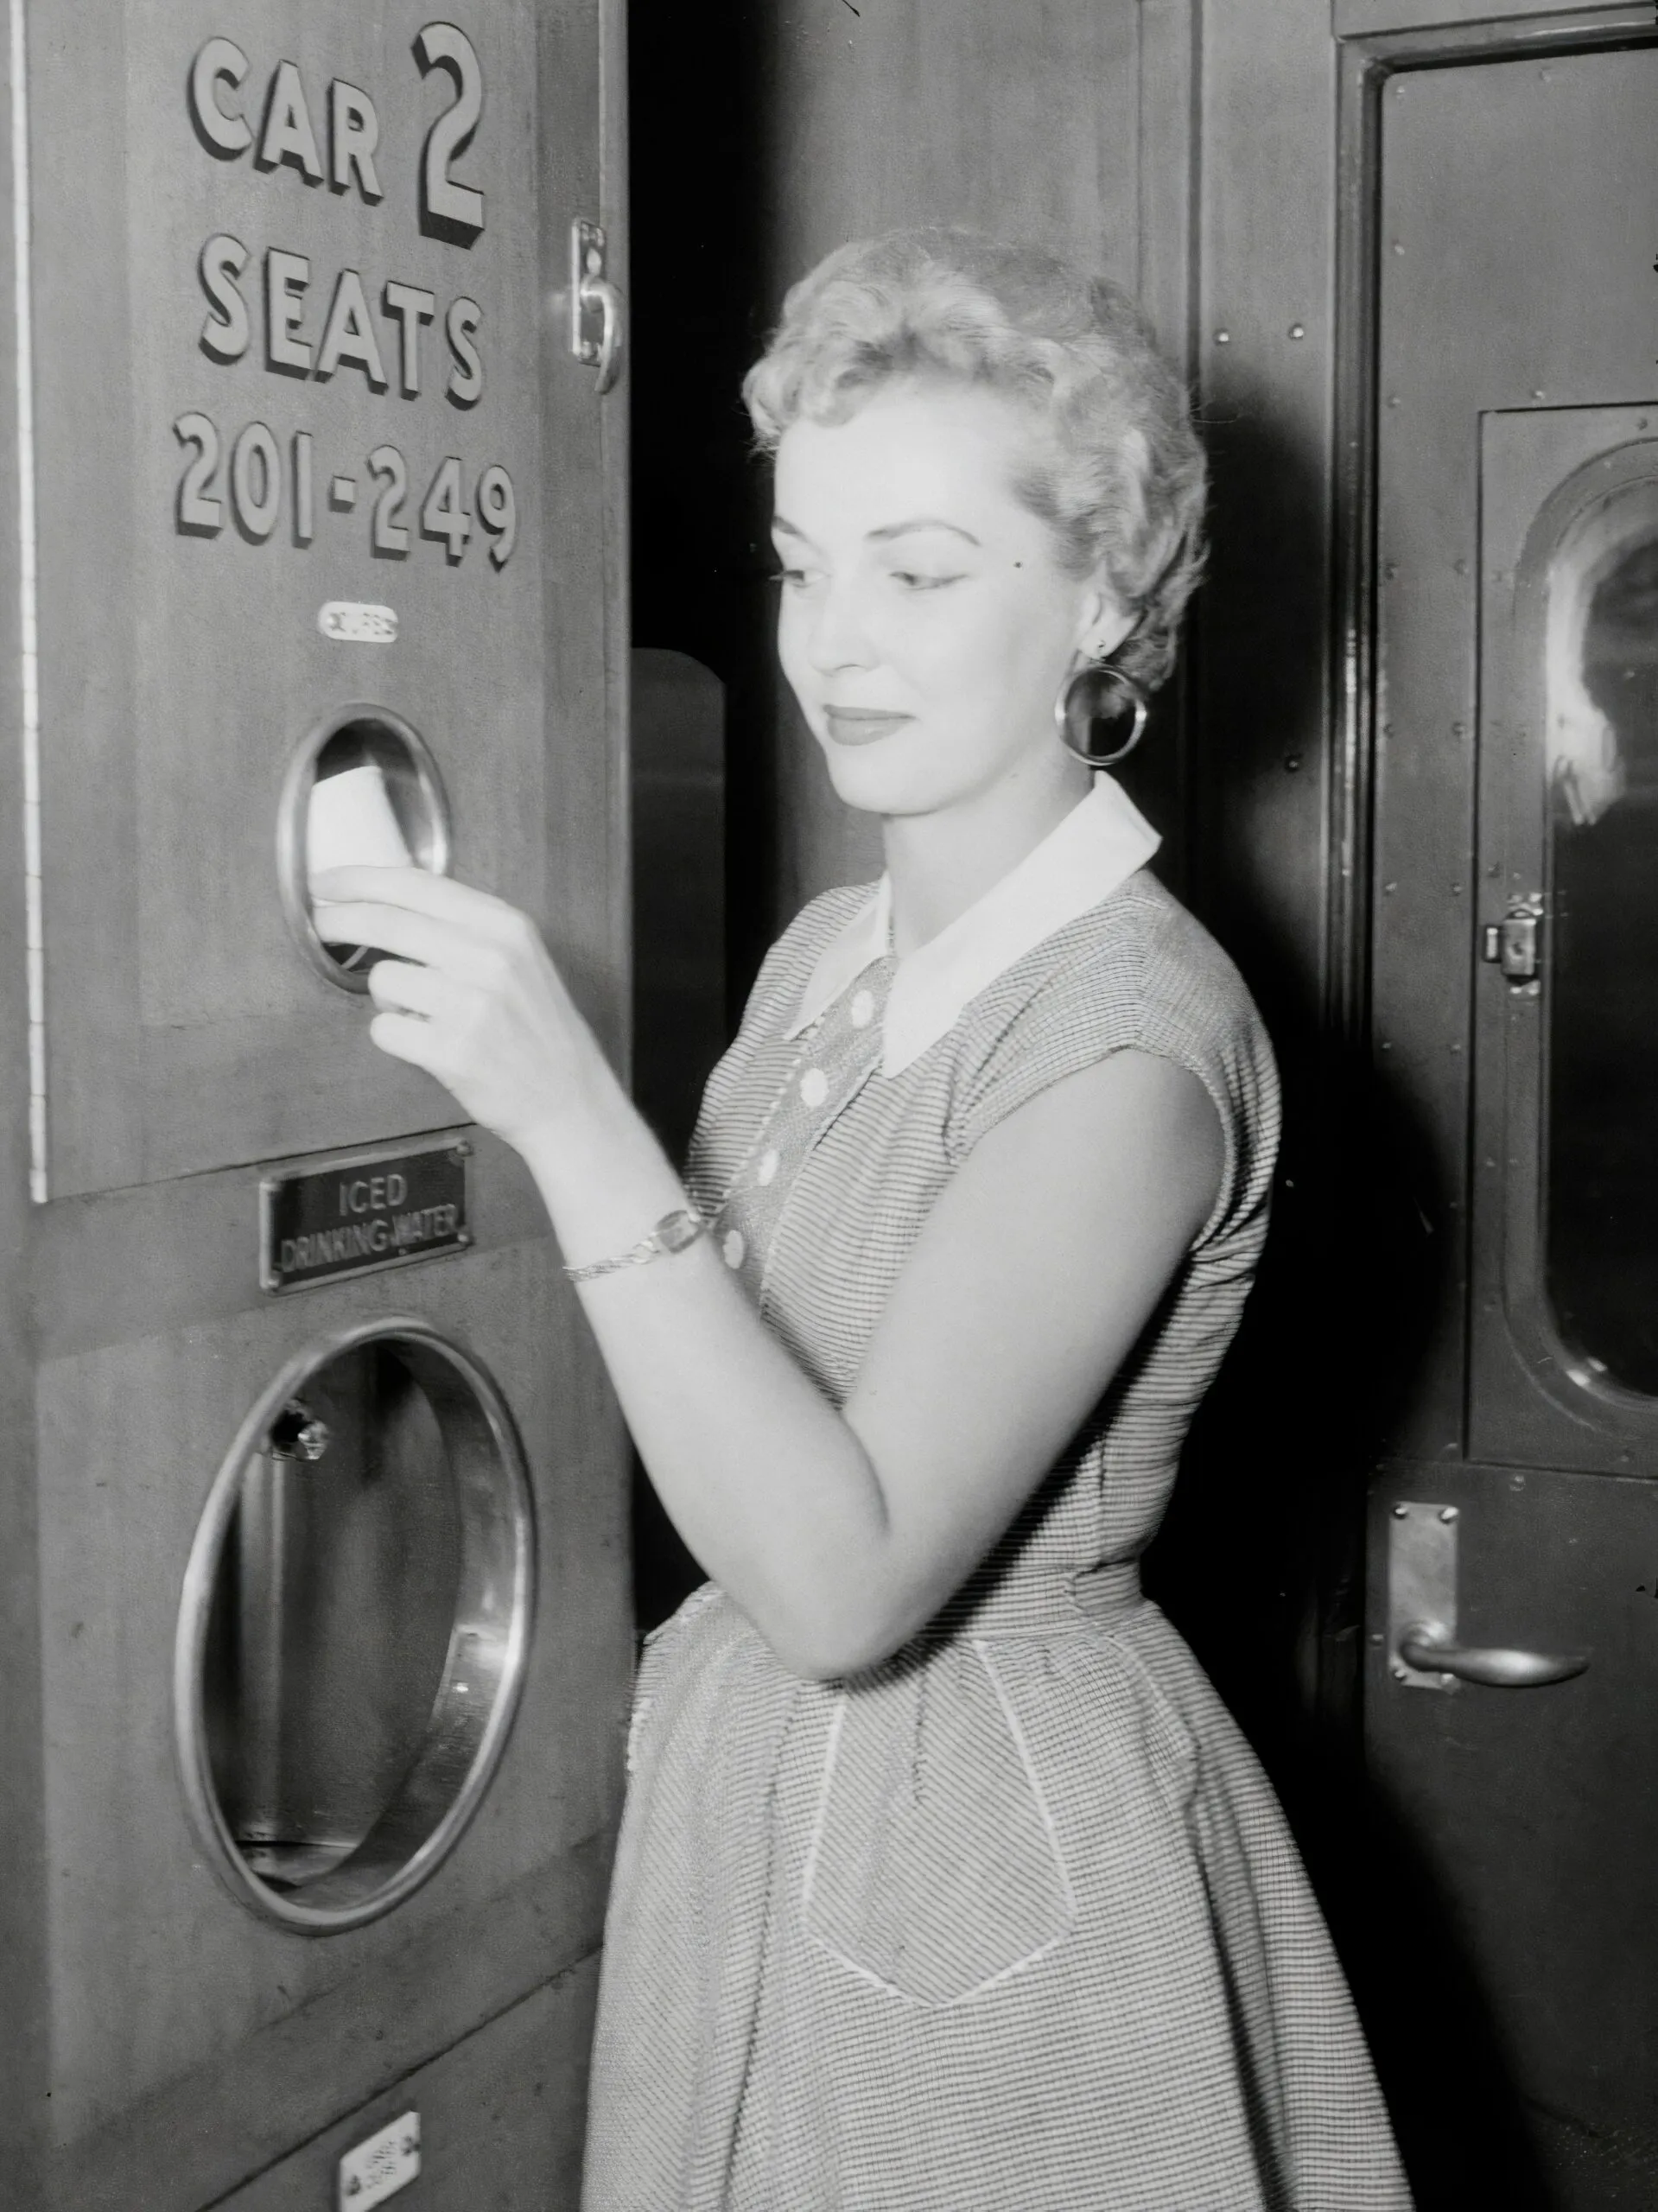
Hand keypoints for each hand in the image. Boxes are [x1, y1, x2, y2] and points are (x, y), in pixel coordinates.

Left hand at [308, 865, 604, 1154]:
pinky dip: (394, 1035)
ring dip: (388, 997)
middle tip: (322, 925)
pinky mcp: (454, 1052)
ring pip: (383, 979)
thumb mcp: (520, 956)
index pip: (417, 886)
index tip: (328, 883)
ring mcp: (473, 1006)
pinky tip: (424, 1042)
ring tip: (421, 1012)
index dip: (361, 880)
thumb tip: (391, 896)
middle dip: (341, 921)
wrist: (569, 1096)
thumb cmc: (537, 1027)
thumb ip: (466, 925)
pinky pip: (385, 1029)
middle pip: (388, 922)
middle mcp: (491, 959)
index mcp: (506, 927)